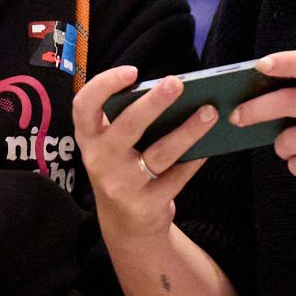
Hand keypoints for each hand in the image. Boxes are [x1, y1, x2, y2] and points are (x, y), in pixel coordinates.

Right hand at [71, 65, 215, 242]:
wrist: (126, 224)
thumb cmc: (123, 168)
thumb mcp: (112, 145)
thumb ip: (127, 119)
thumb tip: (170, 90)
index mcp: (89, 138)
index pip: (84, 106)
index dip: (104, 85)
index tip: (132, 71)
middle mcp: (100, 161)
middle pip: (128, 127)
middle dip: (154, 102)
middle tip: (177, 83)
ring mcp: (122, 185)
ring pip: (161, 152)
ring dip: (188, 130)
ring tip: (210, 111)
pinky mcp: (146, 204)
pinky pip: (178, 176)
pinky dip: (196, 159)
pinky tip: (211, 144)